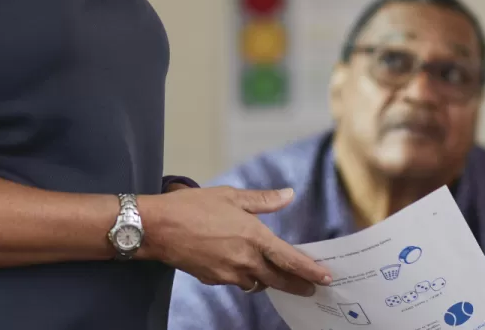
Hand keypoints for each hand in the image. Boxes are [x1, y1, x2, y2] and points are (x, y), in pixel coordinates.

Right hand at [138, 186, 330, 295]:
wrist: (159, 227)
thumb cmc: (192, 206)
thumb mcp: (230, 195)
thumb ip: (262, 200)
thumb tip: (288, 195)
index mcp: (253, 235)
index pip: (289, 259)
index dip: (309, 270)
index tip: (325, 278)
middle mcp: (245, 259)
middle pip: (279, 279)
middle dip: (297, 285)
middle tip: (310, 289)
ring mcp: (229, 273)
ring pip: (257, 281)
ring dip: (267, 278)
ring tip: (273, 272)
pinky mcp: (214, 279)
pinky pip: (237, 280)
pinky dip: (243, 275)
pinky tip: (238, 263)